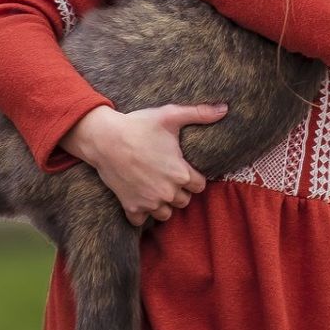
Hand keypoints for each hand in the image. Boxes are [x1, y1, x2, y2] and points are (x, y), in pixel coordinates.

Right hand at [59, 102, 227, 226]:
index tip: (183, 168)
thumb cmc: (139, 125)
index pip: (200, 186)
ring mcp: (149, 202)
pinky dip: (142, 212)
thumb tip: (224, 109)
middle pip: (185, 201)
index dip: (193, 177)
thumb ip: (199, 114)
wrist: (105, 138)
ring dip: (164, 204)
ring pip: (166, 214)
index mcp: (180, 173)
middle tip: (168, 175)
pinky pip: (142, 220)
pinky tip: (140, 196)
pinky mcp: (131, 207)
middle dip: (180, 191)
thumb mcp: (170, 115)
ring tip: (156, 187)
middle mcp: (167, 192)